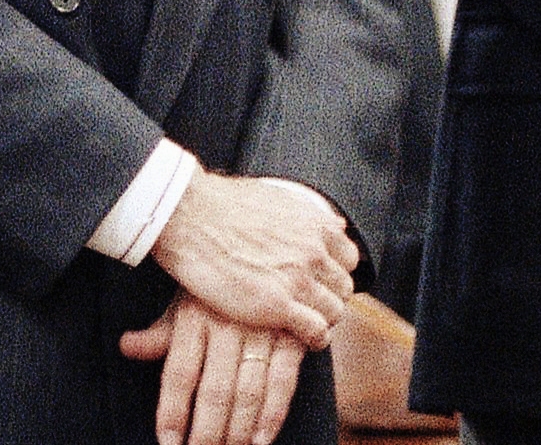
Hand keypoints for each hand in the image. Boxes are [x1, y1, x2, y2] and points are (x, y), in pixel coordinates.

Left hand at [120, 292, 306, 444]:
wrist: (267, 232)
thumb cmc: (218, 276)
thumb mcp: (186, 297)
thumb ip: (161, 332)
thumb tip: (127, 346)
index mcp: (196, 315)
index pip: (179, 374)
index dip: (173, 413)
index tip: (169, 444)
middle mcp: (229, 323)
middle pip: (215, 391)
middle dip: (207, 435)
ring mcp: (264, 328)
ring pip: (249, 391)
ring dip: (238, 432)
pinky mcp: (294, 330)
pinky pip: (284, 378)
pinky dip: (274, 413)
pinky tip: (262, 438)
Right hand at [150, 173, 355, 347]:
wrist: (192, 216)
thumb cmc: (226, 206)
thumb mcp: (279, 199)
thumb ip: (310, 216)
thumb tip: (336, 222)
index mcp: (317, 225)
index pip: (349, 259)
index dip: (335, 274)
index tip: (321, 284)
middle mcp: (315, 251)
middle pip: (344, 288)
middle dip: (331, 299)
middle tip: (312, 309)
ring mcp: (298, 278)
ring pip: (335, 311)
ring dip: (324, 321)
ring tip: (308, 327)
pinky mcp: (277, 305)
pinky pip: (316, 330)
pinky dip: (316, 339)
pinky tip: (305, 340)